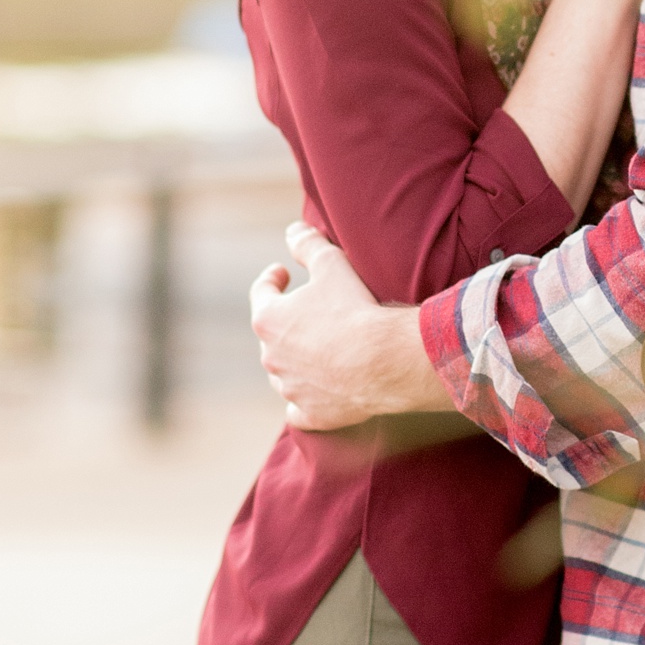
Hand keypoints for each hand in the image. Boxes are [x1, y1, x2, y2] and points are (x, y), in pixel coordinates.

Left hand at [250, 222, 444, 427]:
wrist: (382, 361)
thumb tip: (292, 231)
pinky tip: (312, 393)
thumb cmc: (354, 309)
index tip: (283, 272)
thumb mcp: (332, 264)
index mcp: (268, 319)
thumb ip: (308, 245)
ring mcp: (288, 387)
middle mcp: (270, 356)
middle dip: (286, 321)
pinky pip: (296, 408)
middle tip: (308, 311)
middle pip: (271, 335)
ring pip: (282, 372)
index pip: (261, 292)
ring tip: (316, 349)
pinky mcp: (309, 413)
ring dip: (294, 360)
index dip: (272, 278)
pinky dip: (302, 400)